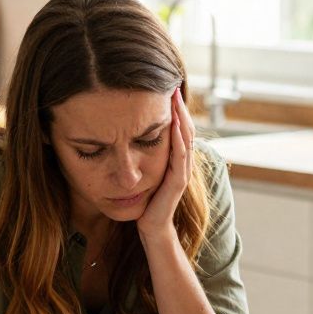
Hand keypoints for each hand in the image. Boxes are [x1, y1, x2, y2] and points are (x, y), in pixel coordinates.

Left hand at [136, 87, 194, 239]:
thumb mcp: (144, 173)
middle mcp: (181, 163)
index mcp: (174, 160)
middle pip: (185, 129)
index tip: (166, 88)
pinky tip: (174, 124)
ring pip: (186, 139)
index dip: (174, 109)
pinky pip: (180, 157)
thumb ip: (142, 156)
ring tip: (175, 98)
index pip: (178, 129)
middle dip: (179, 107)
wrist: (152, 228)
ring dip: (181, 118)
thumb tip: (126, 136)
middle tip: (172, 85)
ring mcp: (182, 172)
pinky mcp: (177, 183)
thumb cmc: (146, 202)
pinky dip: (178, 139)